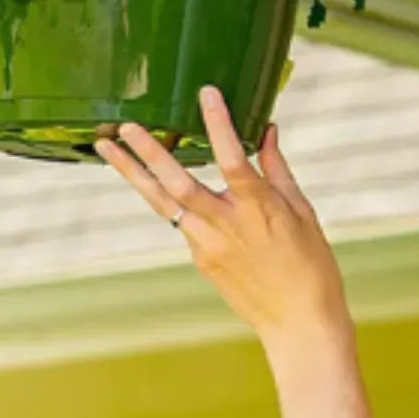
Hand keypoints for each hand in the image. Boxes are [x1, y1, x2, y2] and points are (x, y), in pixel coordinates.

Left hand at [96, 87, 351, 360]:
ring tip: (106, 148)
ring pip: (163, 204)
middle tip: (123, 126)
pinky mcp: (201, 260)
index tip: (206, 93)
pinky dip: (166, 199)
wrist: (299, 324)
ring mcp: (208, 245)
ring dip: (134, 174)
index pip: (233, 158)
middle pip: (178, 183)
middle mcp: (226, 226)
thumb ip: (278, 170)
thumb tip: (267, 131)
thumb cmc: (311, 266)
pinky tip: (152, 180)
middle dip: (148, 152)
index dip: (219, 124)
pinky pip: (180, 223)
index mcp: (258, 209)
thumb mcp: (302, 212)